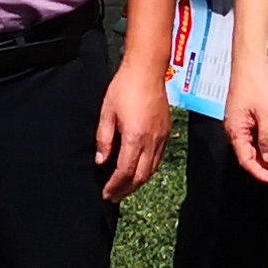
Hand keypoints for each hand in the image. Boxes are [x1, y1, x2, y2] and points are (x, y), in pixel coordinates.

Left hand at [94, 58, 168, 201]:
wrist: (147, 70)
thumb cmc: (125, 87)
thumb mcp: (107, 113)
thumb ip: (104, 139)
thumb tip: (102, 161)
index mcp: (135, 137)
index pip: (125, 172)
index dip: (115, 186)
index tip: (106, 193)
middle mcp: (151, 141)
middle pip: (140, 176)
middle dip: (126, 190)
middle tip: (113, 197)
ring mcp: (161, 137)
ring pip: (151, 170)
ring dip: (137, 182)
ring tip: (124, 188)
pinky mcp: (166, 131)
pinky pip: (158, 159)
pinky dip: (147, 170)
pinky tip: (138, 171)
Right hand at [223, 56, 267, 185]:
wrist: (250, 61)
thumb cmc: (256, 84)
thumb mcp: (267, 114)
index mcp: (235, 131)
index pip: (246, 161)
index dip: (261, 173)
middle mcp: (235, 129)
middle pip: (250, 155)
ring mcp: (240, 122)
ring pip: (255, 145)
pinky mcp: (247, 116)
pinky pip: (256, 134)